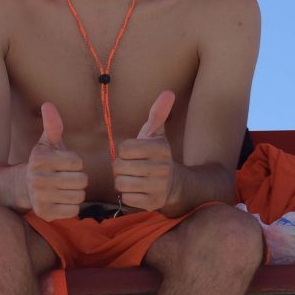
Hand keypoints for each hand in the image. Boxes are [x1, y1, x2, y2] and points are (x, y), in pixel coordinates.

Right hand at [24, 103, 87, 221]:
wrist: (22, 187)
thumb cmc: (43, 163)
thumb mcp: (47, 143)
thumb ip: (52, 125)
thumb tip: (48, 104)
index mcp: (40, 159)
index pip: (78, 162)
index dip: (76, 163)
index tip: (65, 164)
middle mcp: (37, 178)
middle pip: (81, 180)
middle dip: (79, 179)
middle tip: (67, 178)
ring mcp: (40, 197)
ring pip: (78, 196)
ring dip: (76, 193)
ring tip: (65, 189)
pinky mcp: (44, 213)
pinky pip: (73, 212)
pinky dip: (71, 207)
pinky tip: (62, 201)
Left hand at [112, 90, 177, 211]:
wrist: (175, 185)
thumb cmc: (157, 156)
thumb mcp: (157, 134)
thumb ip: (158, 113)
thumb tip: (168, 92)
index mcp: (160, 148)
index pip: (124, 148)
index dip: (123, 151)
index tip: (131, 153)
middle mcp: (162, 168)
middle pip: (120, 166)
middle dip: (120, 167)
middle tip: (129, 167)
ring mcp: (158, 187)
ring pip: (121, 183)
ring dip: (121, 181)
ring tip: (130, 177)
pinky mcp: (153, 203)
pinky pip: (126, 198)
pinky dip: (127, 194)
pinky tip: (135, 190)